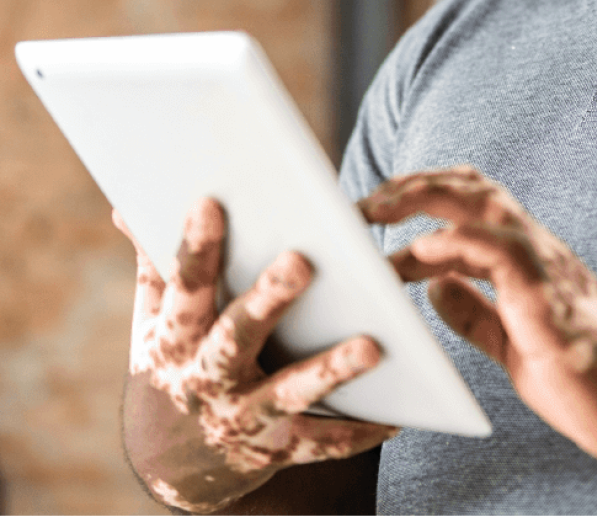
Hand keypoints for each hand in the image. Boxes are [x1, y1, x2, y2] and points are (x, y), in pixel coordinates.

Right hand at [116, 199, 396, 513]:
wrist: (172, 466)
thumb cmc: (175, 365)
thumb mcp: (154, 322)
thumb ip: (156, 266)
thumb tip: (128, 204)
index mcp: (175, 339)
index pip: (183, 287)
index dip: (195, 248)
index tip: (209, 202)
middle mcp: (204, 379)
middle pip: (236, 336)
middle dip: (267, 300)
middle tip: (302, 261)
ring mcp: (240, 417)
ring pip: (289, 392)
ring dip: (331, 370)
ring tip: (373, 346)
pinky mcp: (274, 449)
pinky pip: (320, 442)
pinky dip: (357, 432)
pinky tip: (396, 414)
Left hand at [358, 166, 596, 478]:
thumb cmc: (589, 379)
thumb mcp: (514, 344)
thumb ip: (476, 312)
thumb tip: (433, 285)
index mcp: (528, 259)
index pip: (473, 202)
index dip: (423, 194)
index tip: (376, 208)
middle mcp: (537, 250)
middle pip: (473, 187)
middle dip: (413, 184)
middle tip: (362, 202)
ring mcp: (546, 269)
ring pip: (483, 204)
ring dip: (423, 199)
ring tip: (374, 212)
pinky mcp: (549, 299)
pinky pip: (499, 253)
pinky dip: (455, 244)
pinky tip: (419, 254)